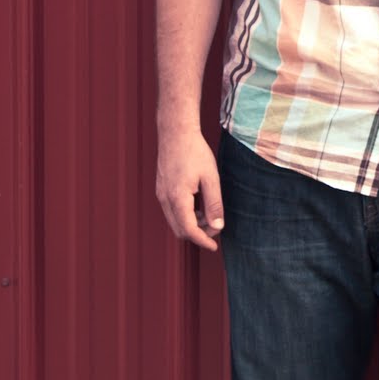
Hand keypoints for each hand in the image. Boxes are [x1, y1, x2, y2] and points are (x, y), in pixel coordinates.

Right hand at [155, 126, 224, 251]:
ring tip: (209, 215)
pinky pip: (171, 211)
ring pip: (175, 221)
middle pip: (179, 230)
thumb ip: (214, 204)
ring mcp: (161, 194)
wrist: (176, 133)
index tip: (214, 246)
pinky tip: (199, 206)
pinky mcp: (161, 189)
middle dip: (198, 234)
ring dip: (191, 224)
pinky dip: (185, 215)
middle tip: (215, 228)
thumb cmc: (195, 152)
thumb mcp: (211, 178)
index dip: (202, 241)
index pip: (189, 230)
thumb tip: (217, 226)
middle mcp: (165, 199)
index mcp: (178, 198)